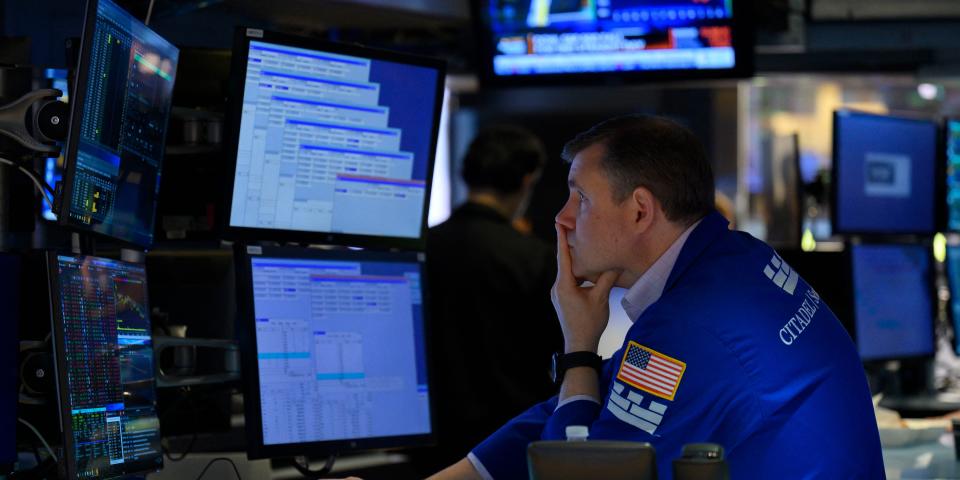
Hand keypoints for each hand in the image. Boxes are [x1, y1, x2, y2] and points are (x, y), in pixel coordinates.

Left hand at [552, 223, 619, 352]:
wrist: (579, 345)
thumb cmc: (589, 323)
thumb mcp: (600, 299)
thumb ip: (606, 279)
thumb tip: (615, 263)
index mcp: (564, 285)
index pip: (563, 257)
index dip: (561, 239)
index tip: (559, 223)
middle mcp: (557, 287)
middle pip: (564, 263)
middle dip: (569, 246)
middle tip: (572, 229)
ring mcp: (558, 294)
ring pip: (567, 273)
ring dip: (575, 262)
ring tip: (581, 247)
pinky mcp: (562, 300)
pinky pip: (568, 281)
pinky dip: (576, 273)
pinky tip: (584, 270)